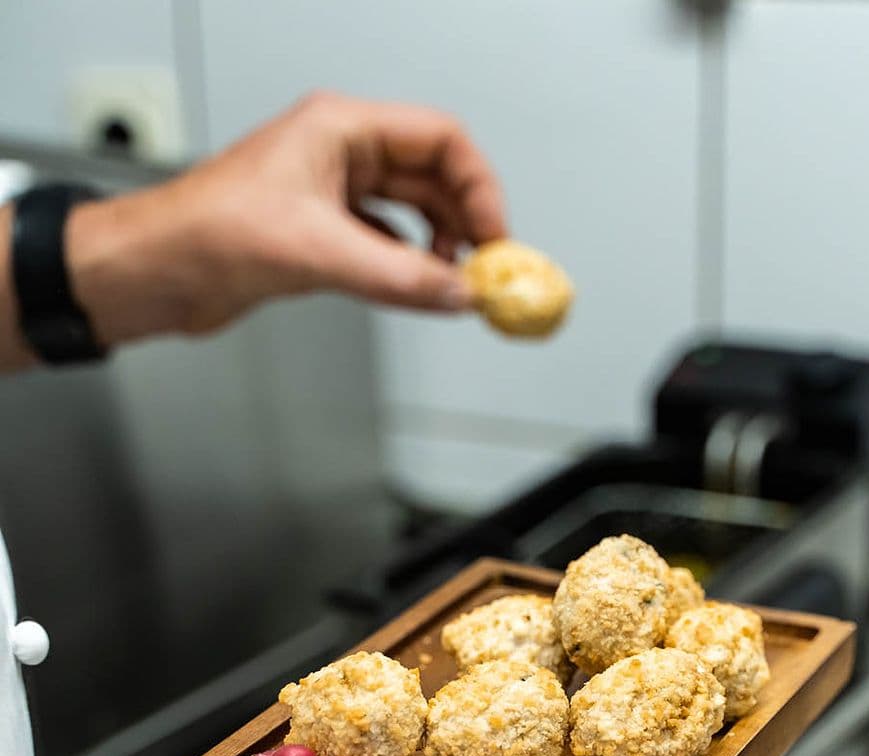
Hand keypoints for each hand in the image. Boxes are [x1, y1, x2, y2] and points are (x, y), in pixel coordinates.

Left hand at [66, 92, 507, 345]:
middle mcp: (341, 157)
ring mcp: (334, 198)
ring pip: (414, 216)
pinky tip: (418, 290)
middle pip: (433, 179)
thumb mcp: (316, 251)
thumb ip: (398, 275)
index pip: (439, 140)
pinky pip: (389, 247)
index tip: (494, 236)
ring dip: (440, 250)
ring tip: (454, 284)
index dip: (478, 187)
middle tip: (486, 269)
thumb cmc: (203, 232)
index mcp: (339, 130)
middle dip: (465, 223)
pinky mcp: (325, 237)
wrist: (154, 274)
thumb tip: (459, 292)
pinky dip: (411, 269)